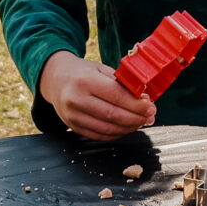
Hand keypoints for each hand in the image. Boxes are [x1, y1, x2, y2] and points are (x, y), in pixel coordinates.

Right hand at [40, 50, 156, 139]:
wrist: (55, 78)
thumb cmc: (83, 72)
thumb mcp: (101, 70)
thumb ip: (122, 84)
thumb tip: (145, 101)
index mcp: (85, 80)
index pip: (117, 96)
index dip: (137, 105)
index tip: (151, 107)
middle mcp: (76, 99)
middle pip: (113, 115)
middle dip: (136, 118)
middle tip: (150, 116)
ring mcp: (72, 115)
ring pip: (108, 128)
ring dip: (129, 128)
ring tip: (141, 122)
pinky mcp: (73, 126)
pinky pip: (99, 135)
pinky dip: (116, 134)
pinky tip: (126, 127)